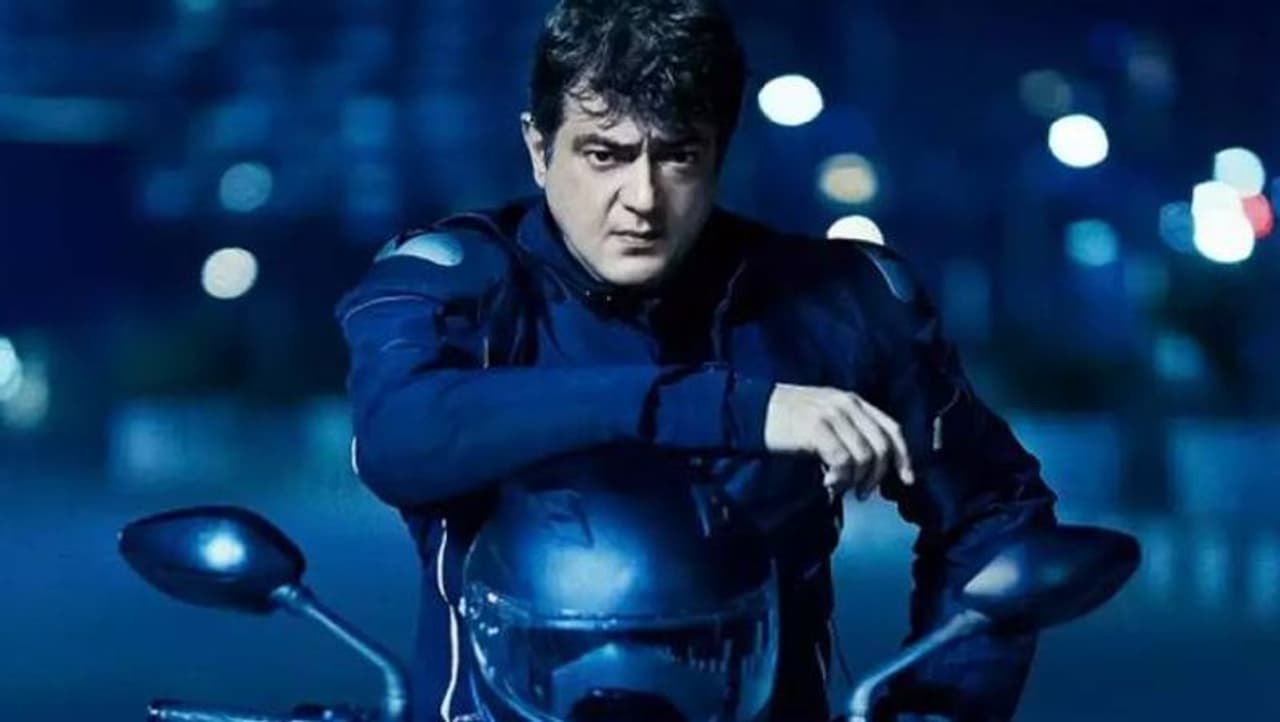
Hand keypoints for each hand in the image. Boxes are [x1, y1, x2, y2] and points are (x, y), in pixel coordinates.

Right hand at [763, 383, 914, 499]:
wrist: (751, 410)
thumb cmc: (787, 420)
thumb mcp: (825, 417)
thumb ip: (849, 432)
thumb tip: (870, 467)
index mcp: (853, 401)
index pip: (891, 428)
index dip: (904, 456)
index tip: (907, 480)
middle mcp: (847, 404)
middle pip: (881, 446)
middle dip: (877, 476)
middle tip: (864, 494)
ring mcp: (832, 415)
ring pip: (864, 456)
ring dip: (854, 480)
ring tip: (838, 487)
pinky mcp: (817, 428)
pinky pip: (843, 461)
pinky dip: (839, 478)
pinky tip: (826, 482)